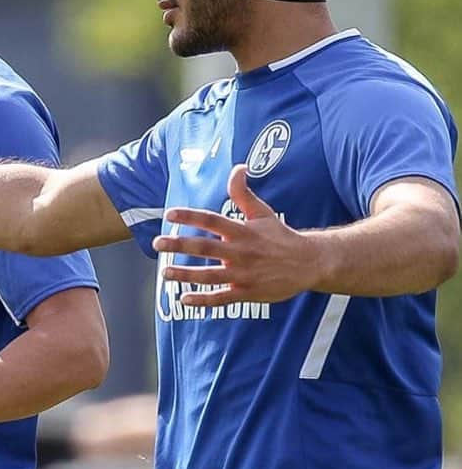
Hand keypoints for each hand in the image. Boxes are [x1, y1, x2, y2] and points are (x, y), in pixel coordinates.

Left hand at [152, 164, 317, 306]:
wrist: (310, 263)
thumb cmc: (281, 236)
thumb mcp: (263, 212)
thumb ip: (243, 193)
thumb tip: (238, 167)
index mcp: (242, 231)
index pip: (211, 220)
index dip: (189, 216)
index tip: (169, 214)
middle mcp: (240, 252)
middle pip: (204, 247)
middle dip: (179, 244)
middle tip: (157, 243)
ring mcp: (243, 273)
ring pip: (209, 275)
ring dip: (185, 274)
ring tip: (165, 272)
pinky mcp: (248, 292)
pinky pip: (221, 297)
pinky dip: (203, 300)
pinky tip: (184, 299)